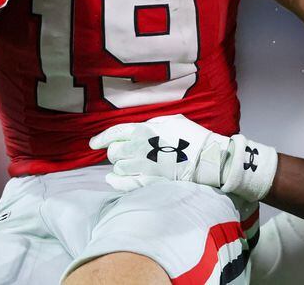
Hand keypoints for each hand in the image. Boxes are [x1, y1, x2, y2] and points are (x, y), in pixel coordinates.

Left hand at [90, 114, 277, 200]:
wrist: (210, 160)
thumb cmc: (193, 138)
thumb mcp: (172, 121)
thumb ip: (150, 124)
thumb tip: (136, 130)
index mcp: (144, 129)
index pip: (114, 132)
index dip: (101, 139)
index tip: (93, 144)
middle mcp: (139, 147)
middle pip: (114, 152)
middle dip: (115, 153)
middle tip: (123, 155)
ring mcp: (143, 166)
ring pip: (118, 167)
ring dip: (119, 167)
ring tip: (128, 167)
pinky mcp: (148, 183)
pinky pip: (122, 184)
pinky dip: (115, 181)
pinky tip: (114, 180)